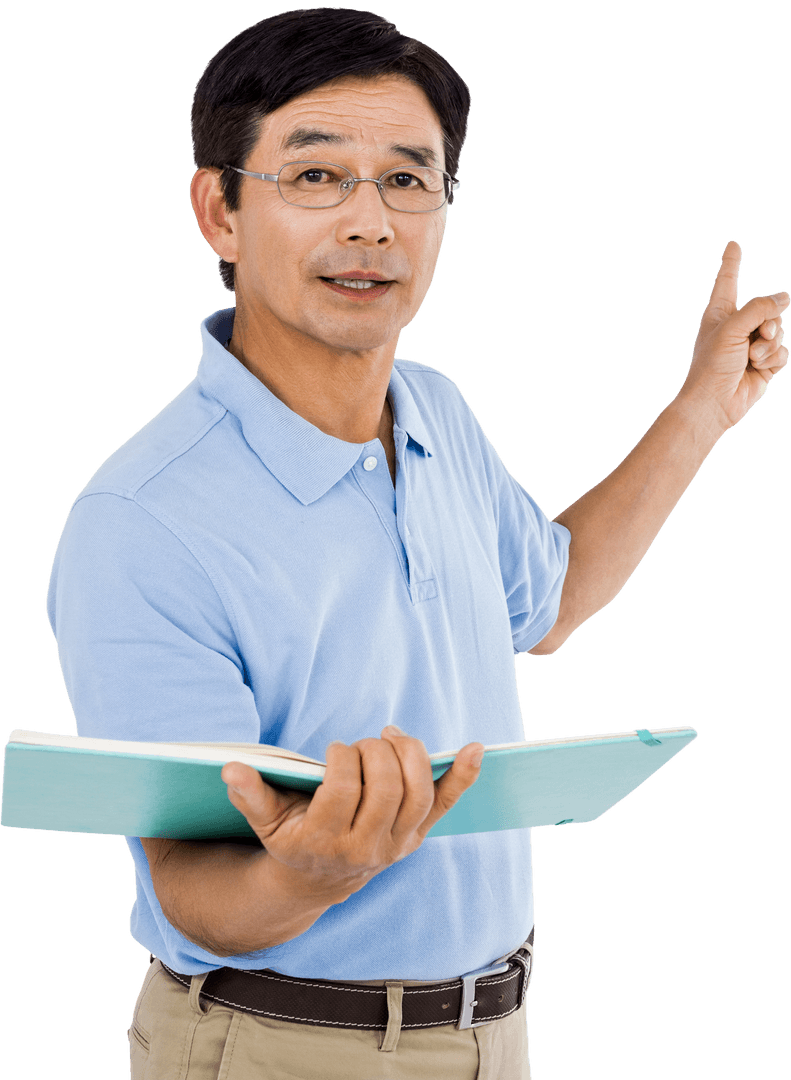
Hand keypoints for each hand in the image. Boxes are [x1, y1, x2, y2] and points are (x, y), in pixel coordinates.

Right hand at [220, 727, 483, 902]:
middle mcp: (368, 846)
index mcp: (328, 840)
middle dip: (377, 752)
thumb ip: (249, 794)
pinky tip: (475, 748)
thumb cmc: (291, 837)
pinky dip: (463, 776)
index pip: (345, 788)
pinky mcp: (417, 835)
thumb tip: (231, 768)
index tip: (335, 751)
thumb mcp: (264, 821)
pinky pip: (446, 804)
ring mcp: (398, 843)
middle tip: (363, 744)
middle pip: (388, 786)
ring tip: (390, 738)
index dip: (342, 759)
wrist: (320, 878)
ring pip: (418, 791)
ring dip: (410, 753)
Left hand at [677, 240, 787, 431]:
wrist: (714, 404)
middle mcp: (736, 326)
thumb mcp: (732, 327)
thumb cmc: (712, 365)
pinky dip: (773, 360)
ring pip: (779, 331)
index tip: (733, 245)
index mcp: (719, 313)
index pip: (728, 280)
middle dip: (769, 323)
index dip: (732, 262)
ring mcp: (751, 345)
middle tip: (756, 338)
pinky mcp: (763, 364)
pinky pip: (782, 352)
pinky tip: (758, 369)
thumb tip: (785, 297)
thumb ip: (759, 307)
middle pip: (768, 309)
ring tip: (751, 357)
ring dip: (769, 345)